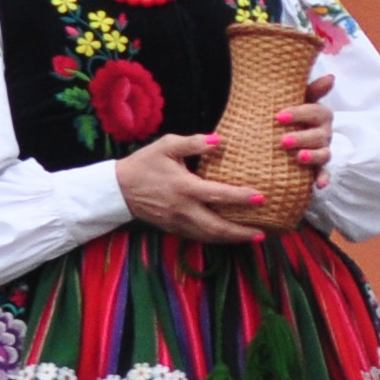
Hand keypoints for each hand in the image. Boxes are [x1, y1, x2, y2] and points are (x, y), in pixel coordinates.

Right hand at [118, 131, 267, 243]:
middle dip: (240, 232)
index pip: (217, 194)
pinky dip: (216, 238)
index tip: (261, 198)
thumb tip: (218, 139)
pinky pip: (198, 236)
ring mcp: (177, 222)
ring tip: (253, 237)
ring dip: (231, 239)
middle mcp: (182, 209)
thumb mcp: (166, 146)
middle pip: (215, 227)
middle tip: (262, 233)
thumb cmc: (144, 164)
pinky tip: (230, 236)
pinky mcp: (173, 228)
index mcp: (183, 187)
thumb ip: (193, 142)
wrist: (117, 189)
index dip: (240, 197)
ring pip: (208, 236)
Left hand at [270, 70, 335, 174]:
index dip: (300, 113)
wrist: (276, 137)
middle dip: (302, 137)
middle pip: (320, 135)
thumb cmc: (286, 114)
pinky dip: (323, 178)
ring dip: (312, 156)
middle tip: (283, 141)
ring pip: (324, 154)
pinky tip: (318, 185)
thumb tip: (331, 77)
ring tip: (298, 158)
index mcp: (319, 115)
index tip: (279, 116)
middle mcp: (323, 133)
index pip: (316, 112)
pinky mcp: (317, 168)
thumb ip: (310, 89)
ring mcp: (322, 150)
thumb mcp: (293, 99)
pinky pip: (323, 173)